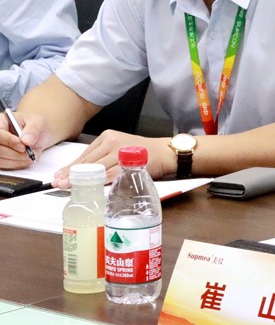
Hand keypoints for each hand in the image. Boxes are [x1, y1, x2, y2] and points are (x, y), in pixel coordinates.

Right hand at [0, 112, 51, 169]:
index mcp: (1, 121)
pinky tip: (26, 159)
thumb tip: (26, 140)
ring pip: (1, 160)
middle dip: (15, 154)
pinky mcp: (1, 158)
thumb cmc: (36, 126)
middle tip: (29, 153)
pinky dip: (17, 164)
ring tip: (31, 154)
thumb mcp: (38, 123)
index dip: (9, 141)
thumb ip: (33, 129)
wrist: (39, 136)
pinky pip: (5, 165)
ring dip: (18, 160)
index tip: (22, 146)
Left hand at [52, 130, 173, 187]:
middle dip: (71, 174)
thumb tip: (82, 174)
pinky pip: (111, 174)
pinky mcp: (128, 161)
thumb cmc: (143, 153)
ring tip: (68, 186)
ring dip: (81, 179)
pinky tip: (89, 187)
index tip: (58, 176)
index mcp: (107, 137)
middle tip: (58, 183)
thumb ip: (103, 158)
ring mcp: (120, 150)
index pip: (84, 154)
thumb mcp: (119, 149)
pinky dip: (99, 182)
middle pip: (87, 161)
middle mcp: (112, 141)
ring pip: (96, 168)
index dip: (70, 167)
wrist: (165, 152)